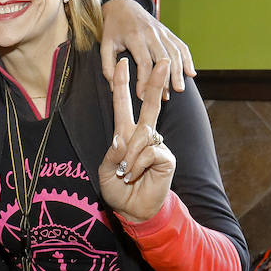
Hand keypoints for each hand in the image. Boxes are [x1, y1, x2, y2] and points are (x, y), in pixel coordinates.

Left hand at [99, 0, 194, 93]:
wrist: (123, 6)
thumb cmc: (112, 29)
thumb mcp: (104, 46)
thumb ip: (108, 67)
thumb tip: (113, 87)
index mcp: (135, 37)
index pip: (144, 63)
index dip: (144, 81)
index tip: (143, 96)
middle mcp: (151, 34)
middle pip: (163, 59)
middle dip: (165, 79)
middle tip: (165, 98)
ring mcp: (162, 32)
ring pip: (175, 53)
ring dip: (179, 72)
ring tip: (179, 89)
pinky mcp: (168, 32)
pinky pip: (181, 46)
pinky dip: (187, 59)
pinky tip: (190, 73)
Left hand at [100, 58, 174, 222]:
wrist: (133, 209)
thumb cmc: (117, 189)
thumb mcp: (104, 172)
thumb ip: (111, 154)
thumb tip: (121, 139)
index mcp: (125, 135)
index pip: (123, 105)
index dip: (121, 84)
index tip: (121, 63)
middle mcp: (143, 136)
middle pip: (150, 105)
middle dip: (154, 82)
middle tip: (161, 61)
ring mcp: (156, 146)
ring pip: (143, 137)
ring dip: (128, 158)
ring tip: (124, 174)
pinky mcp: (166, 157)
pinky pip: (149, 152)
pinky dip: (137, 165)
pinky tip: (136, 175)